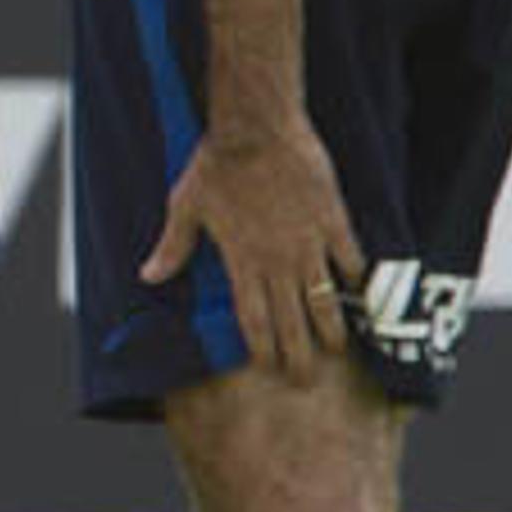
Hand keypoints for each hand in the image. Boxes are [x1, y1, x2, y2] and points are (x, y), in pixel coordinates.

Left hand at [142, 118, 364, 377]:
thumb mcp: (185, 206)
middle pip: (292, 321)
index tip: (269, 369)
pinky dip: (356, 279)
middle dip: (300, 355)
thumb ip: (172, 247)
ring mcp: (308, 243)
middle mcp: (277, 260)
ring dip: (331, 328)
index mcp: (242, 261)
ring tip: (337, 349)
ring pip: (324, 299)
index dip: (262, 348)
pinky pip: (350, 259)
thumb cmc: (215, 164)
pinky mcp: (332, 220)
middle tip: (307, 382)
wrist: (256, 128)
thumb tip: (148, 276)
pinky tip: (363, 295)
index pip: (253, 319)